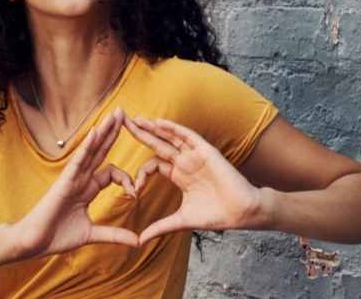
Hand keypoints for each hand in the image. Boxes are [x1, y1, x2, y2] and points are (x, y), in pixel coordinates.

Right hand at [11, 108, 138, 259]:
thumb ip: (114, 234)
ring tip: (117, 113)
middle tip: (125, 112)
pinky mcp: (64, 180)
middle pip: (101, 150)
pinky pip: (78, 159)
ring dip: (104, 130)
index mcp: (87, 188)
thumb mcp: (92, 234)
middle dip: (113, 132)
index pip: (112, 172)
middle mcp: (81, 178)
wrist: (35, 243)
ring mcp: (72, 177)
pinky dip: (87, 145)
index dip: (127, 179)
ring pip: (92, 149)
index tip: (135, 194)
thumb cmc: (57, 236)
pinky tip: (96, 131)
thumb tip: (137, 241)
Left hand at [124, 116, 266, 244]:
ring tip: (135, 119)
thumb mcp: (181, 221)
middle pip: (157, 144)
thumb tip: (140, 241)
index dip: (140, 174)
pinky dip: (173, 128)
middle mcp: (185, 162)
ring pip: (170, 136)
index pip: (153, 165)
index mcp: (178, 175)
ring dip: (153, 127)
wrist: (241, 212)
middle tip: (120, 122)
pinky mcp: (205, 151)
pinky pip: (187, 135)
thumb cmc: (216, 215)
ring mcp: (195, 155)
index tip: (134, 191)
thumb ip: (160, 227)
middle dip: (139, 134)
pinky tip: (157, 123)